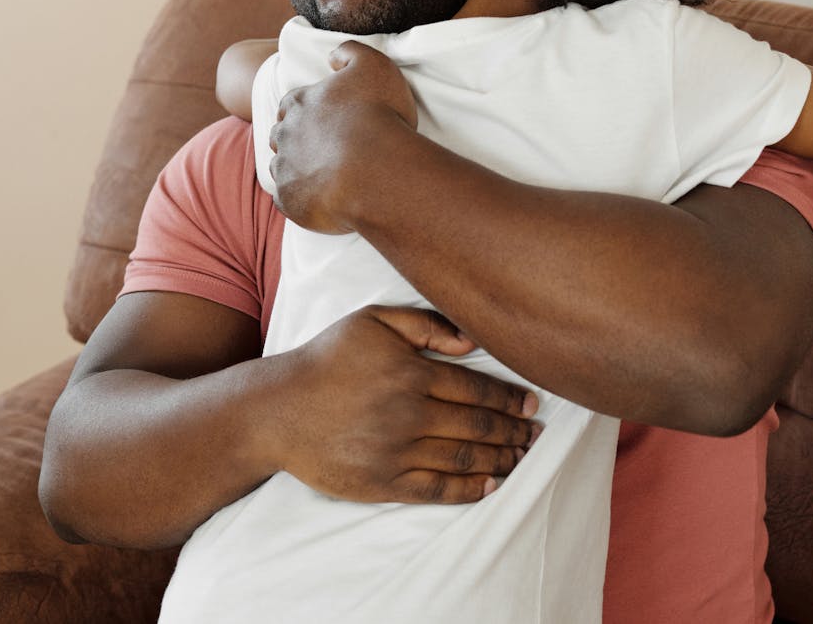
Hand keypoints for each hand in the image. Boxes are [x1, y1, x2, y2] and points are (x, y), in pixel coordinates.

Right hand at [266, 305, 539, 503]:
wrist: (277, 411)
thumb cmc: (327, 360)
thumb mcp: (372, 322)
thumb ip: (425, 324)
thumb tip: (474, 341)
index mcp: (412, 373)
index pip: (478, 389)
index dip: (511, 398)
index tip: (533, 404)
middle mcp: (409, 414)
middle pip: (479, 425)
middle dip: (514, 430)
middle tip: (535, 434)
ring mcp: (396, 452)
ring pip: (464, 458)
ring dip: (501, 459)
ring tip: (521, 457)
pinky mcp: (383, 483)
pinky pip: (437, 490)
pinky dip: (469, 490)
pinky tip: (491, 485)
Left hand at [269, 41, 417, 232]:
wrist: (377, 170)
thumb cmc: (379, 116)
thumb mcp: (374, 66)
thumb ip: (351, 52)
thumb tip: (332, 55)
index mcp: (300, 103)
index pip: (292, 104)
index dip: (306, 111)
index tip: (324, 120)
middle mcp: (285, 134)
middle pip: (282, 136)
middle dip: (297, 141)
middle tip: (326, 150)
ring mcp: (285, 169)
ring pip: (282, 168)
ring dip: (298, 171)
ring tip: (326, 178)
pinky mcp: (289, 200)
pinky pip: (287, 200)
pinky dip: (300, 200)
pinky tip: (323, 200)